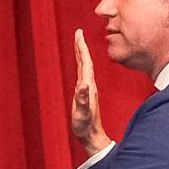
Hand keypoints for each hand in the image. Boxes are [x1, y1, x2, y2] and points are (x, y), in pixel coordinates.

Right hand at [72, 28, 109, 154]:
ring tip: (77, 44)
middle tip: (77, 33)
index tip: (78, 34)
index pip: (85, 62)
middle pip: (85, 61)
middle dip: (81, 46)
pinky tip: (79, 64)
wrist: (92, 136)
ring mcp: (88, 89)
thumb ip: (82, 99)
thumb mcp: (82, 113)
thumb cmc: (85, 126)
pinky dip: (80, 65)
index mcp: (88, 86)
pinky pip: (82, 74)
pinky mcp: (85, 93)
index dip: (81, 48)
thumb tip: (83, 84)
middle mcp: (89, 85)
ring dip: (81, 54)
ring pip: (84, 66)